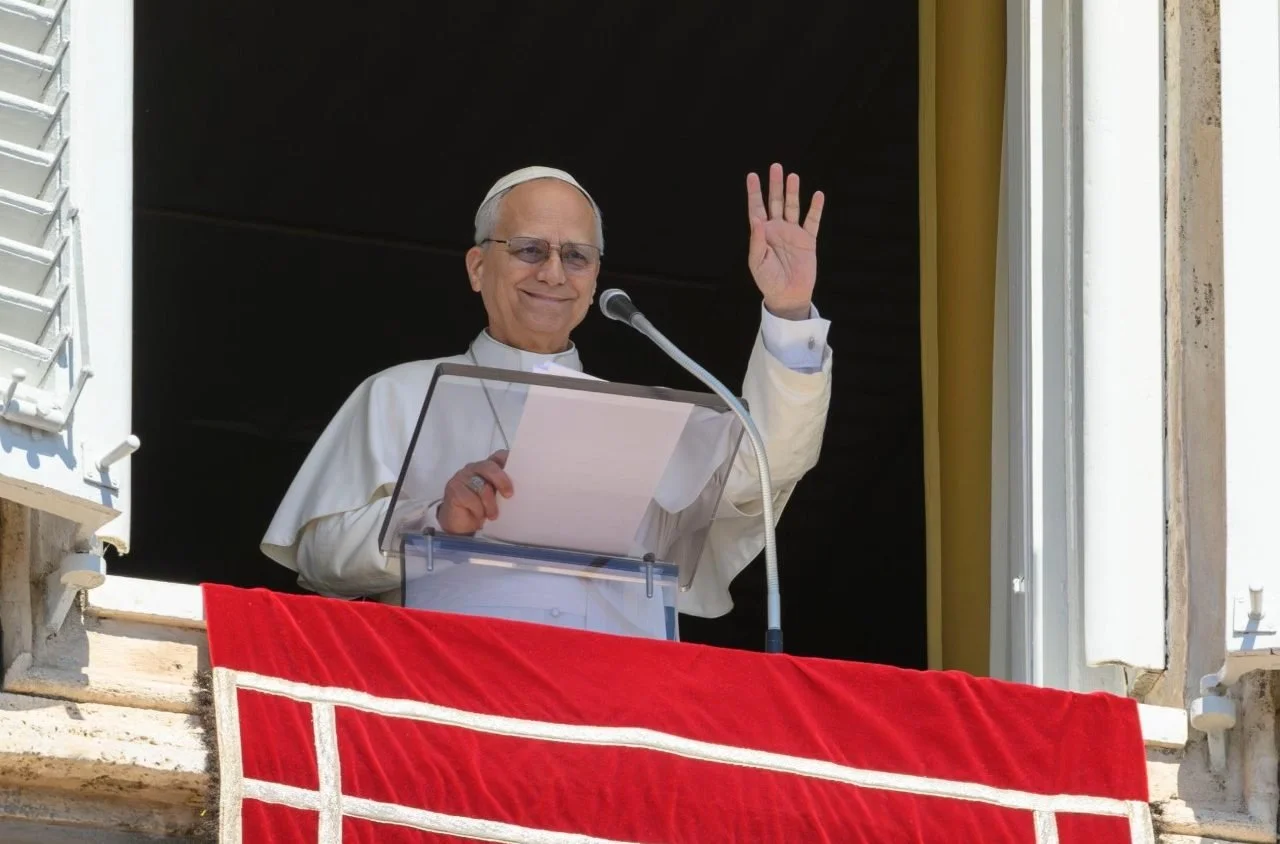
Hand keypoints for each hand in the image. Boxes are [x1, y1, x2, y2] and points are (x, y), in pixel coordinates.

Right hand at [437, 450, 512, 534]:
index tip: (520, 470)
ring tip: (493, 515)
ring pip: (481, 486)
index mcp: (487, 468)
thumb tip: (522, 490)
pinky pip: (470, 498)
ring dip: (490, 504)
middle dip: (502, 481)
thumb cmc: (482, 509)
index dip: (508, 460)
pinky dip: (478, 510)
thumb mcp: (497, 498)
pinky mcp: (453, 488)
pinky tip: (479, 516)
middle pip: (489, 467)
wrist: (461, 526)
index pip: (499, 456)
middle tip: (509, 495)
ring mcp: (462, 477)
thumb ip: (505, 489)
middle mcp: (474, 468)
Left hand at [746, 163, 824, 319]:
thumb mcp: (757, 263)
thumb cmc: (769, 281)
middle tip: (775, 167)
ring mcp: (793, 233)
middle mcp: (777, 229)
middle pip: (776, 202)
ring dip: (793, 192)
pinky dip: (815, 209)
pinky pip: (812, 221)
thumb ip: (756, 242)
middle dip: (775, 185)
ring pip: (793, 207)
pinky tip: (817, 195)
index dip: (754, 192)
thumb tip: (756, 219)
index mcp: (762, 234)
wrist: (788, 295)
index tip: (752, 176)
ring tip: (793, 176)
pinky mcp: (808, 240)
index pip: (757, 208)